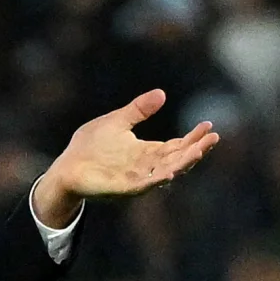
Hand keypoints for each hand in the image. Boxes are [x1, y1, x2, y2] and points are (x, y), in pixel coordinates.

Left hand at [35, 89, 219, 224]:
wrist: (66, 168)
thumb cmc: (89, 146)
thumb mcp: (117, 121)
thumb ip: (138, 110)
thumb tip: (162, 93)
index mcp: (146, 152)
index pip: (176, 145)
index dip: (193, 138)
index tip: (209, 126)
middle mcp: (146, 167)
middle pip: (177, 158)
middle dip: (196, 149)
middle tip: (213, 137)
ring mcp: (136, 178)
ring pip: (166, 172)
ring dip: (183, 163)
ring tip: (199, 151)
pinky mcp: (121, 187)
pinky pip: (143, 185)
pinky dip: (157, 180)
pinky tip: (170, 173)